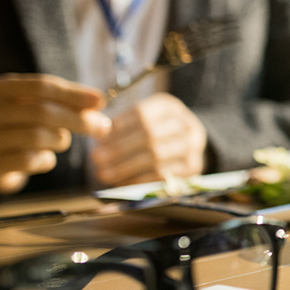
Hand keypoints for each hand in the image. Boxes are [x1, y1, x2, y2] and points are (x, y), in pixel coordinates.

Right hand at [0, 74, 111, 194]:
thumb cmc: (25, 126)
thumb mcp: (43, 107)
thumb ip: (70, 103)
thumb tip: (99, 103)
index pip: (41, 86)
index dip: (74, 94)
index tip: (101, 102)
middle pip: (41, 112)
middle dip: (77, 120)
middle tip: (103, 128)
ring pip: (37, 136)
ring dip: (60, 140)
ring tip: (61, 141)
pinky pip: (30, 161)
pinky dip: (47, 160)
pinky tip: (45, 158)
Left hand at [91, 93, 207, 185]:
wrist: (184, 148)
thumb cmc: (153, 133)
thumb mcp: (141, 121)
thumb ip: (122, 126)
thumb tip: (99, 135)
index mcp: (170, 107)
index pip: (142, 114)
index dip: (118, 128)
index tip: (98, 140)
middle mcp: (186, 124)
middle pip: (150, 135)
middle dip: (119, 148)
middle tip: (96, 158)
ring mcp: (193, 147)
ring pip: (155, 156)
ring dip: (125, 167)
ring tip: (104, 173)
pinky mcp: (193, 167)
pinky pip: (162, 175)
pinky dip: (138, 179)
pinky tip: (121, 182)